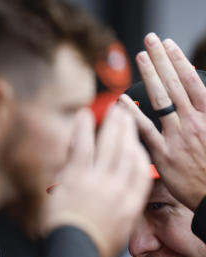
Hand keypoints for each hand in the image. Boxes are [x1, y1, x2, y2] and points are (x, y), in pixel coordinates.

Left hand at [41, 106, 152, 256]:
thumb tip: (122, 207)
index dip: (139, 152)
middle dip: (129, 130)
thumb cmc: (92, 250)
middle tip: (128, 113)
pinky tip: (85, 115)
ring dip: (113, 124)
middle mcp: (119, 189)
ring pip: (110, 145)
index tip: (136, 141)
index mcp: (132, 204)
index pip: (140, 170)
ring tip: (116, 108)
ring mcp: (99, 181)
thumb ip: (122, 215)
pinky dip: (84, 129)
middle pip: (128, 152)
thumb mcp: (118, 234)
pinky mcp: (77, 178)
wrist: (74, 253)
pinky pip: (82, 147)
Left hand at [120, 33, 205, 211]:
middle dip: (161, 60)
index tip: (168, 45)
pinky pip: (144, 130)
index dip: (179, 60)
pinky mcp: (163, 154)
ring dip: (149, 76)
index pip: (192, 81)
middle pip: (175, 83)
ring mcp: (177, 136)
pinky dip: (132, 114)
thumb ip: (203, 113)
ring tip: (139, 58)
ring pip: (160, 100)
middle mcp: (194, 121)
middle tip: (150, 41)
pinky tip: (121, 102)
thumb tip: (195, 96)